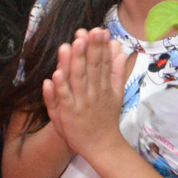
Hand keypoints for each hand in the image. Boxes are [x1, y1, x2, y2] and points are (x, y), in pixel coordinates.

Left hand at [43, 29, 132, 159]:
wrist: (102, 147)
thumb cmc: (106, 118)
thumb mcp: (117, 95)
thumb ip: (118, 72)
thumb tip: (120, 50)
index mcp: (105, 87)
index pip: (103, 63)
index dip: (101, 47)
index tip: (99, 30)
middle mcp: (93, 93)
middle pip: (92, 68)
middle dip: (90, 49)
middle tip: (88, 31)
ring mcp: (80, 103)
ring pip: (77, 79)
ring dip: (74, 62)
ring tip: (73, 44)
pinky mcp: (68, 114)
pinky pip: (64, 98)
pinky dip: (60, 87)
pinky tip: (56, 73)